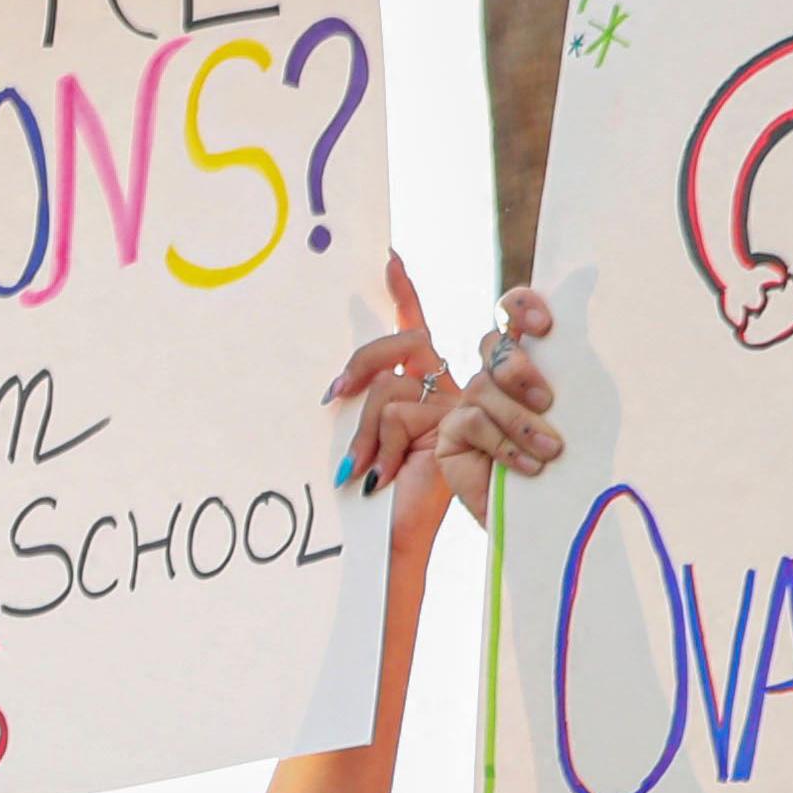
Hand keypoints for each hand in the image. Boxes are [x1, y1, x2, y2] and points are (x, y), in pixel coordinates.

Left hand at [322, 255, 452, 497]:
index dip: (405, 292)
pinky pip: (397, 412)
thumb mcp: (368, 439)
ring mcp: (459, 404)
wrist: (398, 535)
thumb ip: (363, 405)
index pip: (415, 329)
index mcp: (428, 388)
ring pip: (391, 388)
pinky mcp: (457, 422)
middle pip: (406, 341)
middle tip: (333, 394)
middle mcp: (448, 388)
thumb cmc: (380, 494)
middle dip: (362, 363)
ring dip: (365, 432)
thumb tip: (336, 389)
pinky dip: (379, 446)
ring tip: (366, 470)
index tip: (390, 258)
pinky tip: (382, 475)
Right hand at [426, 288, 562, 513]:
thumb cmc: (568, 464)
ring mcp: (468, 404)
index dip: (522, 307)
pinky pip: (472, 423)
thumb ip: (574, 375)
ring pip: (485, 389)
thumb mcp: (579, 414)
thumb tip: (595, 325)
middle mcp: (495, 377)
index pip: (513, 312)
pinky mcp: (450, 435)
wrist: (546, 519)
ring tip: (552, 450)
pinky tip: (530, 467)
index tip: (546, 328)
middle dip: (518, 367)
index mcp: (528, 360)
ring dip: (522, 421)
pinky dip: (505, 444)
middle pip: (494, 345)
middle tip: (548, 400)